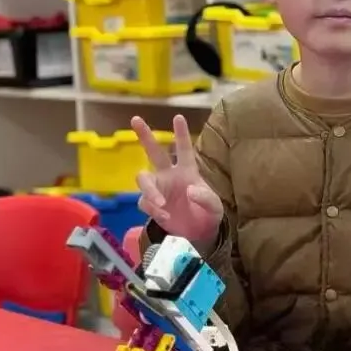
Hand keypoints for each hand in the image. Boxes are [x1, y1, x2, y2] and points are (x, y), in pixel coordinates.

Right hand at [132, 114, 223, 251]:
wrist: (199, 234)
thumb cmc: (208, 214)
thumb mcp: (215, 207)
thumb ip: (206, 198)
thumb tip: (190, 190)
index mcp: (187, 170)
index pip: (184, 149)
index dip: (181, 133)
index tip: (178, 117)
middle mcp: (169, 175)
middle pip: (154, 152)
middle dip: (145, 135)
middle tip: (136, 119)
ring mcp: (158, 189)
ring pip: (143, 179)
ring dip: (150, 191)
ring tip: (161, 204)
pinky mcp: (151, 205)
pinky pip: (145, 202)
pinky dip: (153, 209)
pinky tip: (165, 217)